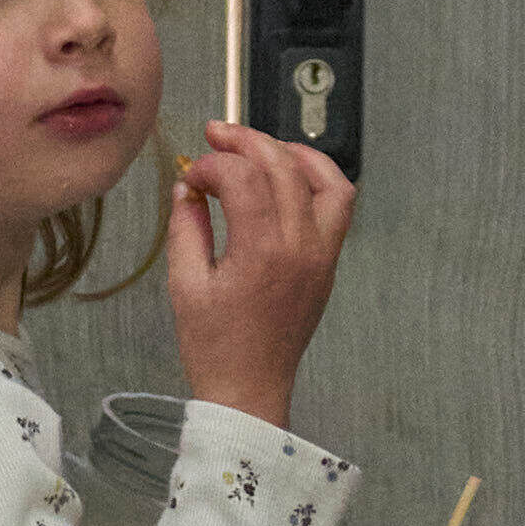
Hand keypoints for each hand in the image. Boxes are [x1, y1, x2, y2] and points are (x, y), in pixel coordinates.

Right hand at [165, 120, 348, 422]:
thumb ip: (186, 227)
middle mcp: (301, 246)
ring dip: (293, 152)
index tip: (189, 178)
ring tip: (260, 147)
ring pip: (326, 178)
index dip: (210, 165)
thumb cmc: (215, 346)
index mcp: (261, 251)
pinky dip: (319, 179)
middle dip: (246, 141)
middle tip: (216, 135)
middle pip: (283, 165)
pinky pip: (339, 205)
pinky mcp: (328, 263)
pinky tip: (289, 176)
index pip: (242, 176)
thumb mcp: (185, 284)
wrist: (250, 390)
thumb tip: (188, 188)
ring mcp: (322, 253)